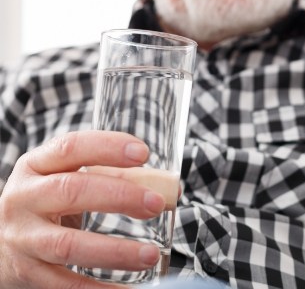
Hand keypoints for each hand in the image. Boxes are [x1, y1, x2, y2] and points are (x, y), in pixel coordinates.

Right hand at [0, 131, 165, 287]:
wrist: (0, 238)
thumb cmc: (48, 199)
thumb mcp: (67, 177)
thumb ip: (112, 176)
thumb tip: (169, 188)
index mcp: (36, 165)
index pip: (71, 147)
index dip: (107, 147)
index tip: (143, 154)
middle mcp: (24, 198)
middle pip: (71, 191)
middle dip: (119, 196)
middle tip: (156, 204)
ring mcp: (22, 237)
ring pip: (68, 245)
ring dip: (114, 251)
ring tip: (150, 255)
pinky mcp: (25, 273)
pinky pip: (63, 285)